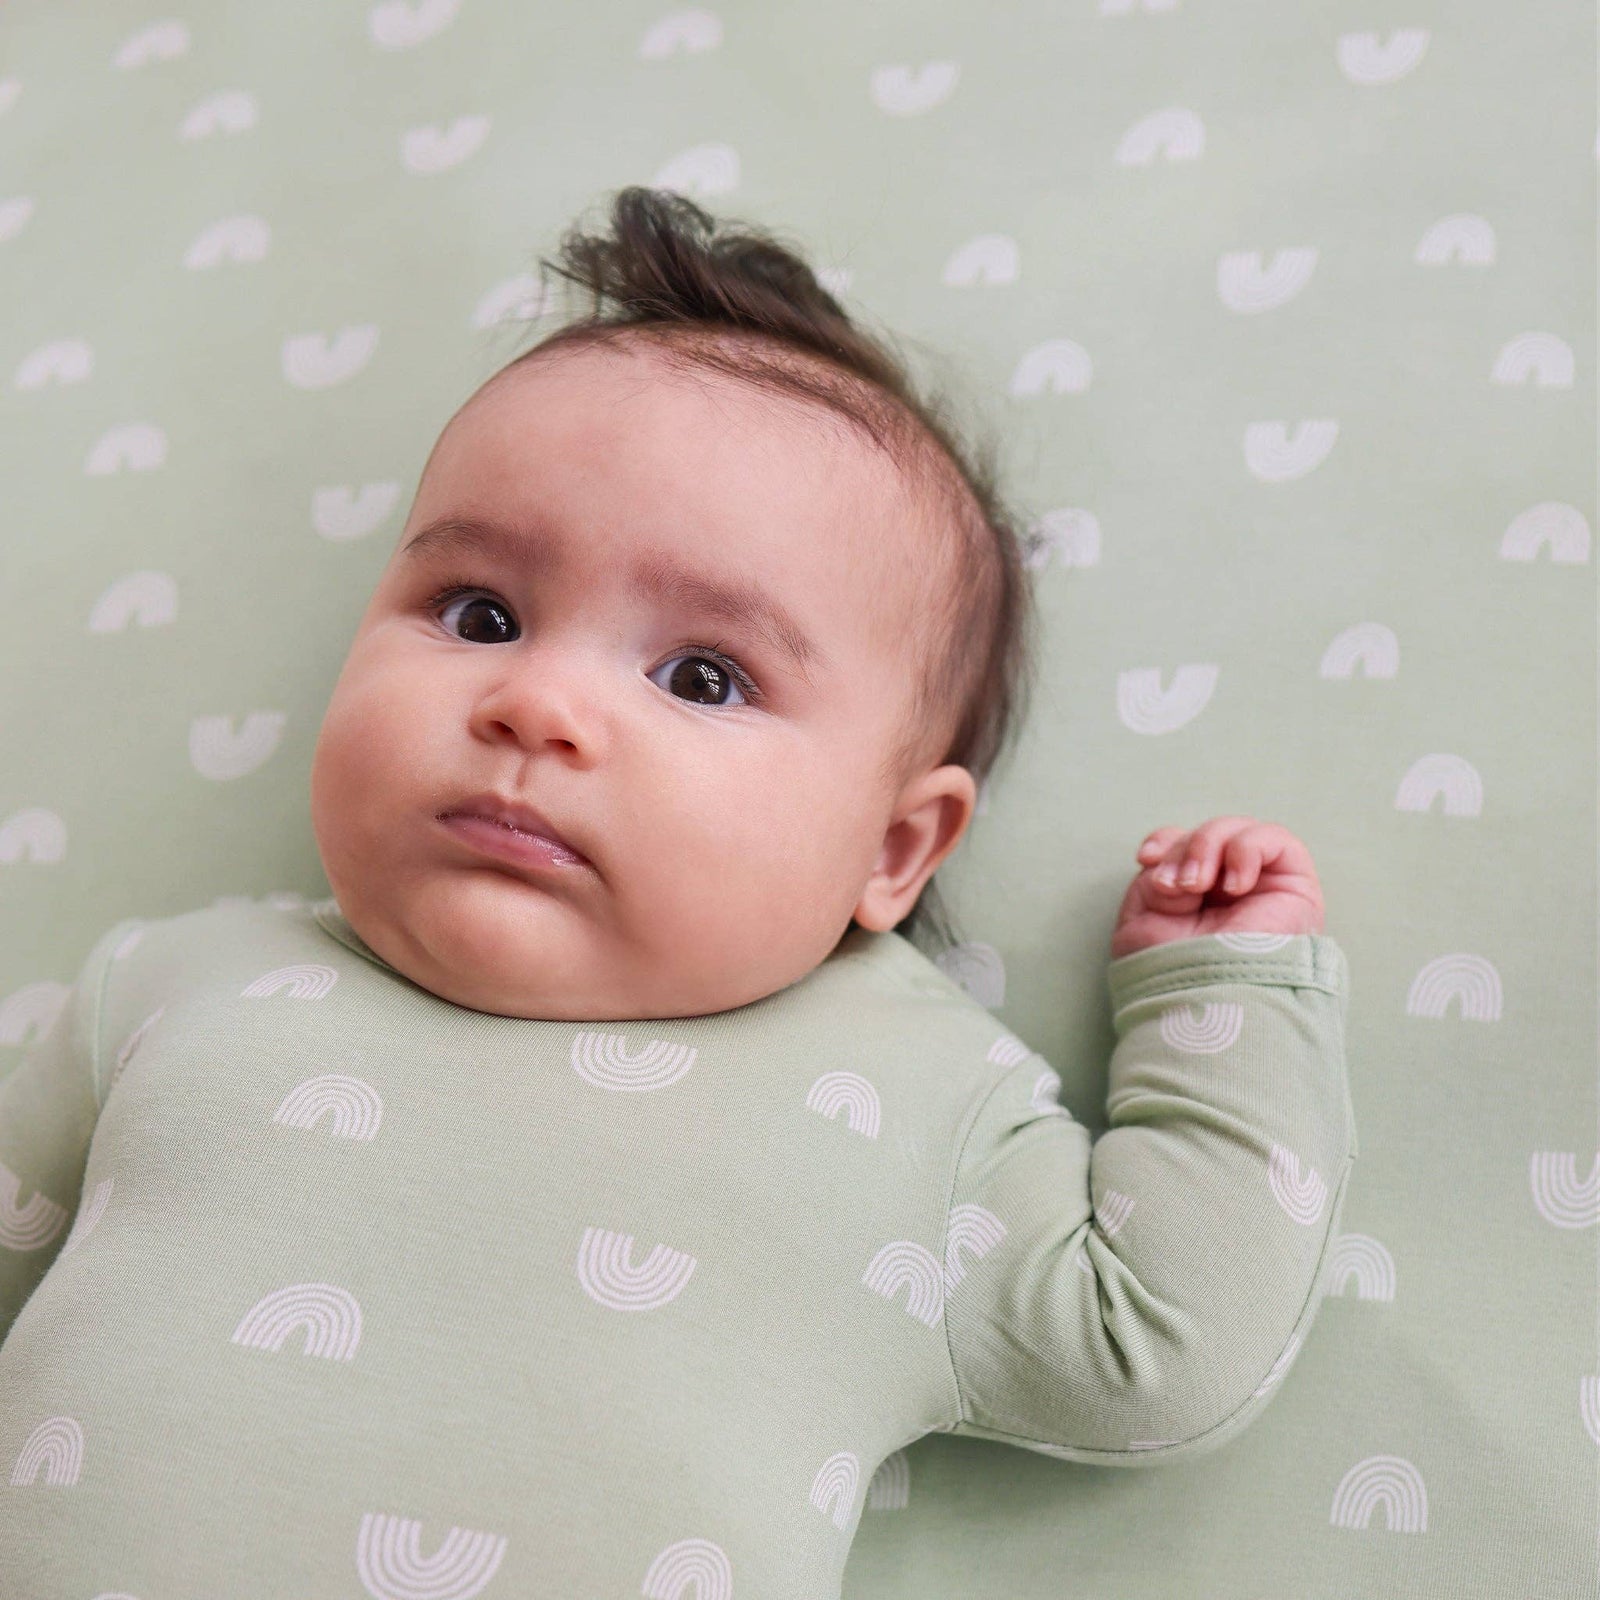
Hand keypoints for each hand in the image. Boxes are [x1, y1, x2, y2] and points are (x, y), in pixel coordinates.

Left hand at [1111, 815, 1325, 959]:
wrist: (1207, 1000)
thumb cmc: (1172, 968)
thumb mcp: (1145, 912)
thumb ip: (1161, 871)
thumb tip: (1184, 860)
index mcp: (1195, 897)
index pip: (1183, 843)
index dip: (1166, 841)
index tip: (1146, 859)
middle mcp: (1229, 890)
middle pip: (1206, 834)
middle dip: (1183, 851)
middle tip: (1174, 887)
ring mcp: (1263, 887)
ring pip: (1236, 830)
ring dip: (1207, 847)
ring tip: (1196, 887)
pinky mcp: (1295, 887)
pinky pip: (1275, 839)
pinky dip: (1245, 851)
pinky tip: (1234, 887)